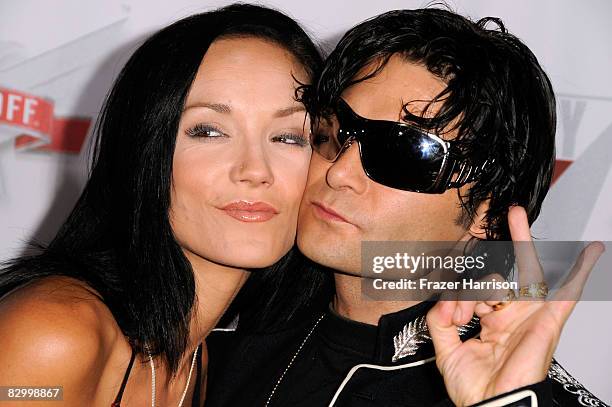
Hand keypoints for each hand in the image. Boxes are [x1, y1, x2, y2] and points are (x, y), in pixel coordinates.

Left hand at [426, 206, 604, 405]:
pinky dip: (581, 271)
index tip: (452, 310)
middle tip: (509, 215)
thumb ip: (440, 320)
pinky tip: (592, 250)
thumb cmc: (476, 388)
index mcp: (492, 321)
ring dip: (522, 243)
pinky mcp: (547, 322)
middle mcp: (513, 314)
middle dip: (510, 240)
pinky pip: (567, 293)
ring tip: (514, 220)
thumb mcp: (447, 349)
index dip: (460, 292)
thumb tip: (445, 299)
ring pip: (529, 272)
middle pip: (512, 269)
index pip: (477, 289)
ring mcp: (531, 316)